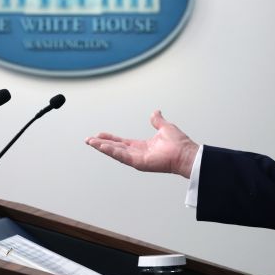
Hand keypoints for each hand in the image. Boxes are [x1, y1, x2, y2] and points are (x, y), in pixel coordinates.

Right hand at [85, 110, 199, 177]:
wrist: (186, 153)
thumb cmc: (179, 144)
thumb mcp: (165, 127)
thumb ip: (157, 120)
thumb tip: (155, 112)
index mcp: (142, 146)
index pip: (122, 142)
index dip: (110, 138)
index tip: (99, 134)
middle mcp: (138, 153)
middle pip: (115, 148)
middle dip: (101, 144)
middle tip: (88, 140)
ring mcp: (138, 159)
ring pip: (116, 152)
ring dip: (103, 147)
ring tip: (91, 142)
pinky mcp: (139, 163)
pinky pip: (123, 156)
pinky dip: (112, 151)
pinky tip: (103, 147)